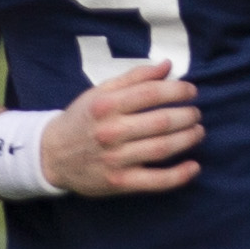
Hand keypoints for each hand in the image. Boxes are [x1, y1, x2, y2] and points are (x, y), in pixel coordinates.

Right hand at [46, 60, 203, 194]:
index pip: (151, 94)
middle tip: (195, 113)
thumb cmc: (82, 119)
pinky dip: (180, 175)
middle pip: (161, 122)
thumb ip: (134, 78)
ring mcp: (115, 159)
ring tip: (198, 131)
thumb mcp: (100, 92)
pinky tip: (194, 166)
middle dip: (187, 116)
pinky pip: (156, 181)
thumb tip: (167, 65)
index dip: (178, 91)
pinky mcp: (120, 182)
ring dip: (188, 139)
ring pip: (162, 148)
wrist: (51, 155)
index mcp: (106, 105)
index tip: (191, 91)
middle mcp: (110, 132)